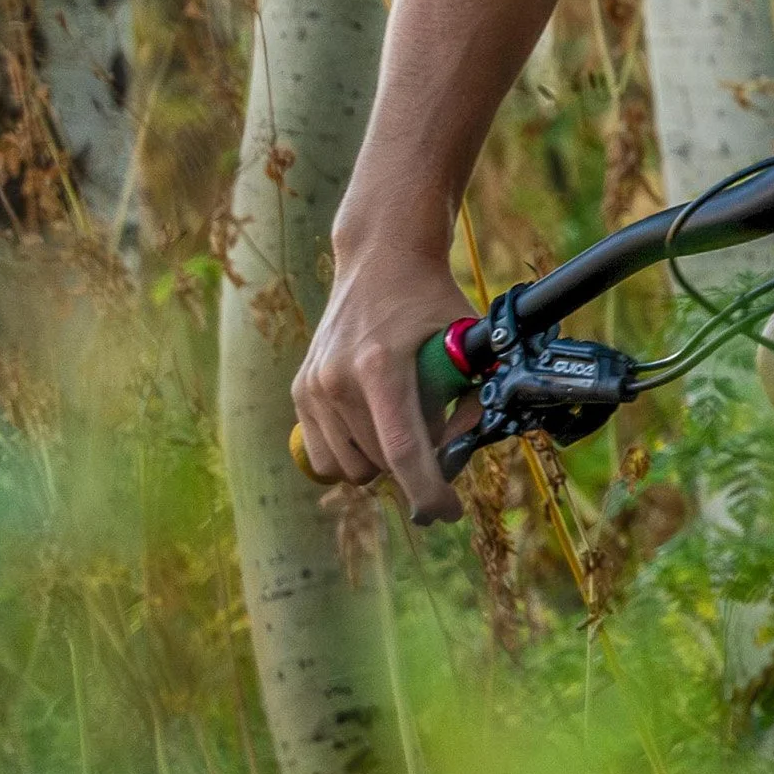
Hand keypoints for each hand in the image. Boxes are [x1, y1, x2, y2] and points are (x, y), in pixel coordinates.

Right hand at [292, 223, 469, 523]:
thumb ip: (473, 401)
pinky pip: (325, 458)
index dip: (430, 491)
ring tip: (404, 420)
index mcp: (380, 366)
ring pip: (353, 468)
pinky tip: (374, 425)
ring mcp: (314, 386)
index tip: (449, 512)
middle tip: (439, 437)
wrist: (380, 260)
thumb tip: (460, 454)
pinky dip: (353, 456)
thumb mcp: (466, 343)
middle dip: (416, 465)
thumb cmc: (432, 302)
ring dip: (383, 461)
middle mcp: (338, 378)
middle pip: (382, 463)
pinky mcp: (300, 391)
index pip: (404, 451)